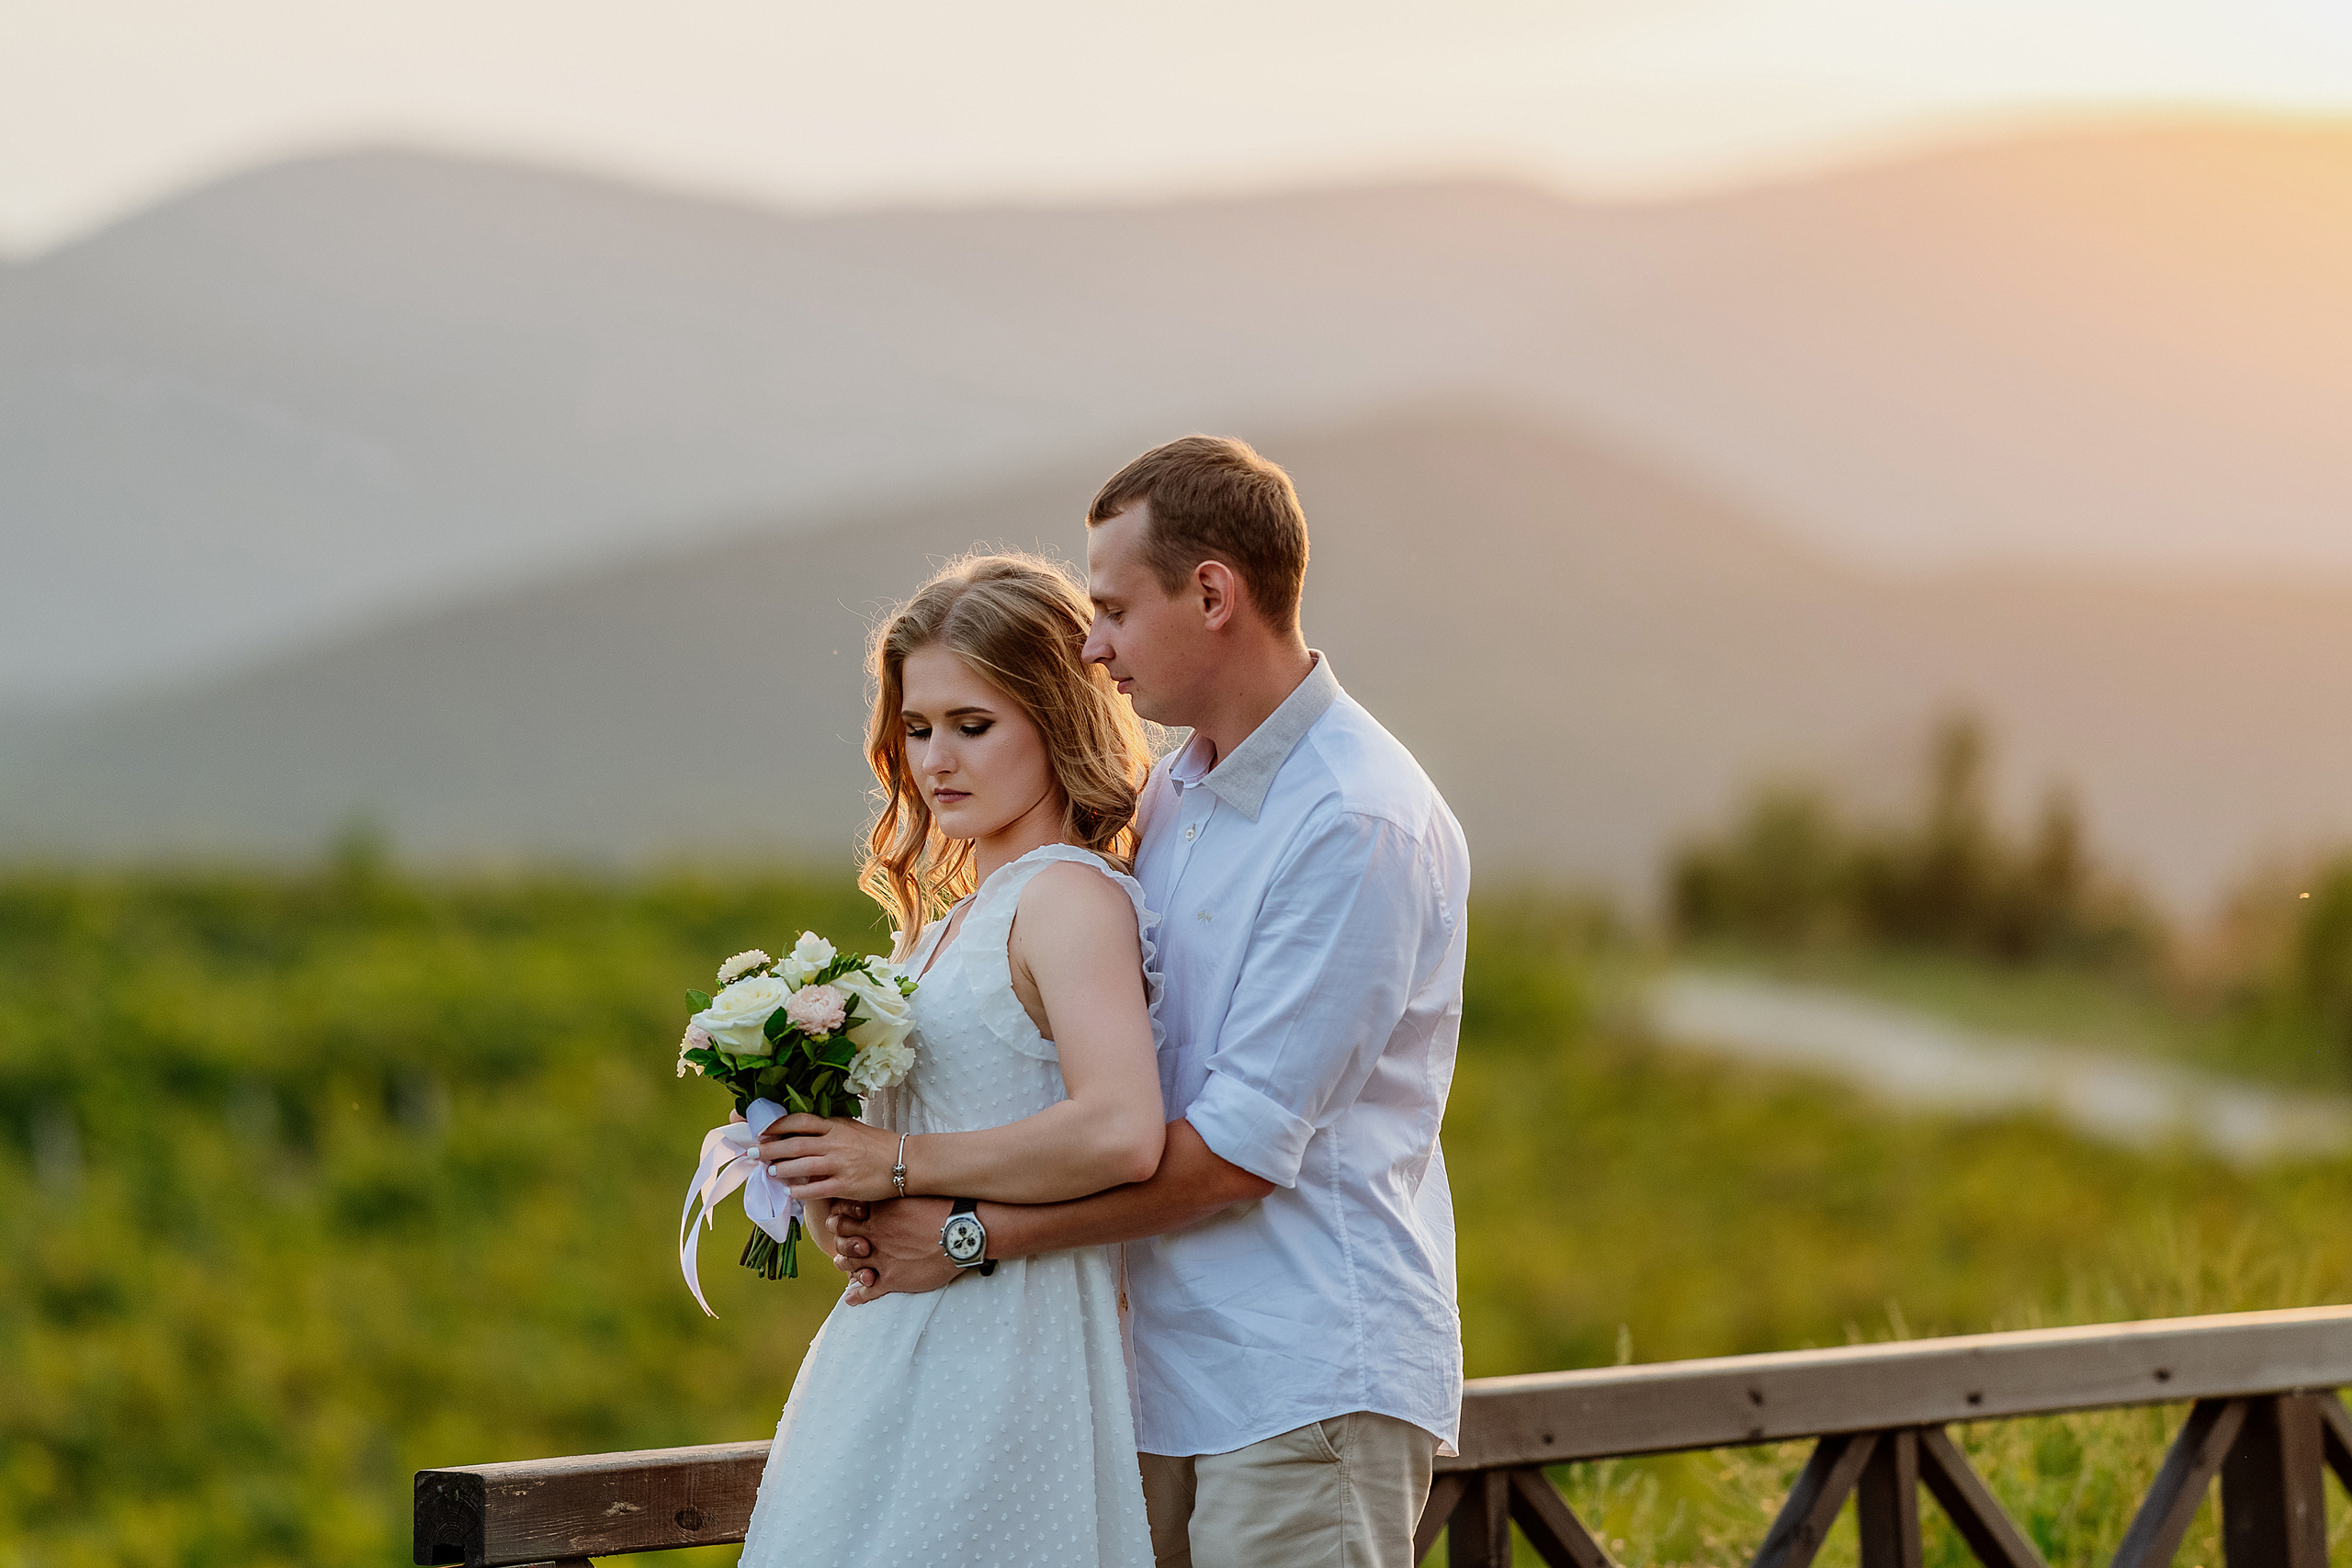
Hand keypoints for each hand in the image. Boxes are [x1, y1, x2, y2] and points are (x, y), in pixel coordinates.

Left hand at [757, 1113, 896, 1201]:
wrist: (905, 1162)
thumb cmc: (878, 1145)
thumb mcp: (853, 1128)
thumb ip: (830, 1129)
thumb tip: (804, 1131)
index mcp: (836, 1126)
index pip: (801, 1121)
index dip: (778, 1125)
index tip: (761, 1129)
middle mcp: (835, 1143)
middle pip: (795, 1144)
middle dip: (770, 1148)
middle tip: (753, 1152)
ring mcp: (840, 1164)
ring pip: (802, 1166)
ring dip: (781, 1170)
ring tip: (769, 1172)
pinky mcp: (846, 1185)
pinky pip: (817, 1189)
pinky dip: (800, 1191)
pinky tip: (790, 1193)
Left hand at [828, 1197, 959, 1303]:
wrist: (962, 1232)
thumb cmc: (945, 1208)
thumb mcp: (914, 1193)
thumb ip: (896, 1193)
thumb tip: (895, 1184)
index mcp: (879, 1212)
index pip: (844, 1214)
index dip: (840, 1217)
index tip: (842, 1218)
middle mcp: (874, 1234)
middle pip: (842, 1239)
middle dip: (839, 1240)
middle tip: (841, 1241)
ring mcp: (880, 1258)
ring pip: (850, 1264)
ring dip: (845, 1265)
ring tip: (843, 1265)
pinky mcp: (892, 1279)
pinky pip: (867, 1291)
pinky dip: (857, 1295)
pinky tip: (851, 1298)